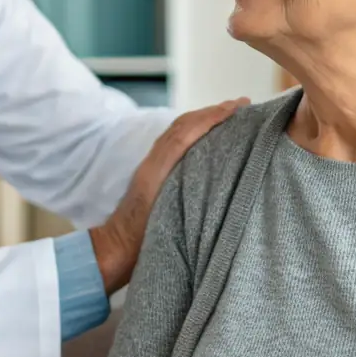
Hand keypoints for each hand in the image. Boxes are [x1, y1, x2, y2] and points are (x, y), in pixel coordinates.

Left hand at [89, 98, 248, 292]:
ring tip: (230, 115)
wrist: (115, 250)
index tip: (236, 106)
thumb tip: (203, 164)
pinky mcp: (152, 173)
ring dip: (203, 120)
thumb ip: (178, 194)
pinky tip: (210, 136)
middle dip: (211, 112)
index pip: (185, 132)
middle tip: (240, 105)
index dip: (211, 117)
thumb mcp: (165, 221)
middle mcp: (154, 162)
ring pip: (179, 133)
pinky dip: (194, 132)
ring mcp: (152, 166)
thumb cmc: (140, 243)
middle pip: (183, 126)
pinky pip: (175, 144)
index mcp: (157, 169)